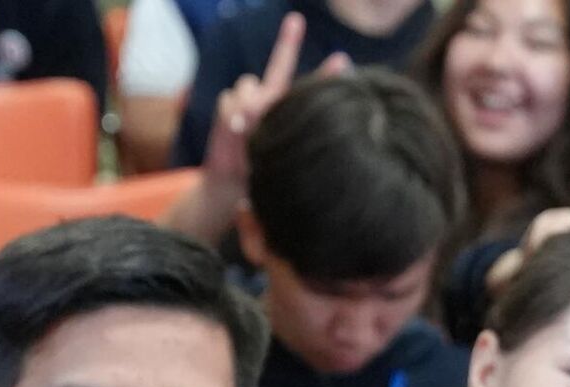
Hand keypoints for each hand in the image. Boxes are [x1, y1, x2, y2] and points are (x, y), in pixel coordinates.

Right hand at [202, 14, 349, 193]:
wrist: (230, 185)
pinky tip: (233, 132)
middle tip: (297, 19)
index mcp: (284, 112)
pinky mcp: (226, 104)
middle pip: (279, 67)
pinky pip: (230, 99)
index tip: (343, 60)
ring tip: (248, 132)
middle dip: (288, 41)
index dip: (325, 75)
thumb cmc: (259, 172)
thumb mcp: (276, 154)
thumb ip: (277, 129)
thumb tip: (256, 104)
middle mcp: (266, 99)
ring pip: (249, 85)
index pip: (306, 91)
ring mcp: (245, 99)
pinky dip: (230, 114)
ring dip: (249, 106)